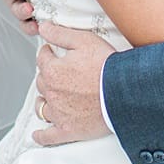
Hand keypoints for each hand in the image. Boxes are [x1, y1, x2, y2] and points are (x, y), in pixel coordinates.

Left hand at [33, 23, 113, 145]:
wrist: (124, 93)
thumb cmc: (107, 66)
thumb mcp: (84, 41)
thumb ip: (60, 34)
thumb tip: (43, 27)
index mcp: (52, 71)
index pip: (42, 59)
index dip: (47, 53)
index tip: (50, 52)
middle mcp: (52, 93)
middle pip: (42, 83)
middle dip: (47, 76)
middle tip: (57, 72)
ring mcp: (59, 114)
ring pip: (42, 107)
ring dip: (44, 101)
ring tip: (50, 98)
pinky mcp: (68, 130)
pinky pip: (48, 136)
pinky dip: (42, 135)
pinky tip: (39, 134)